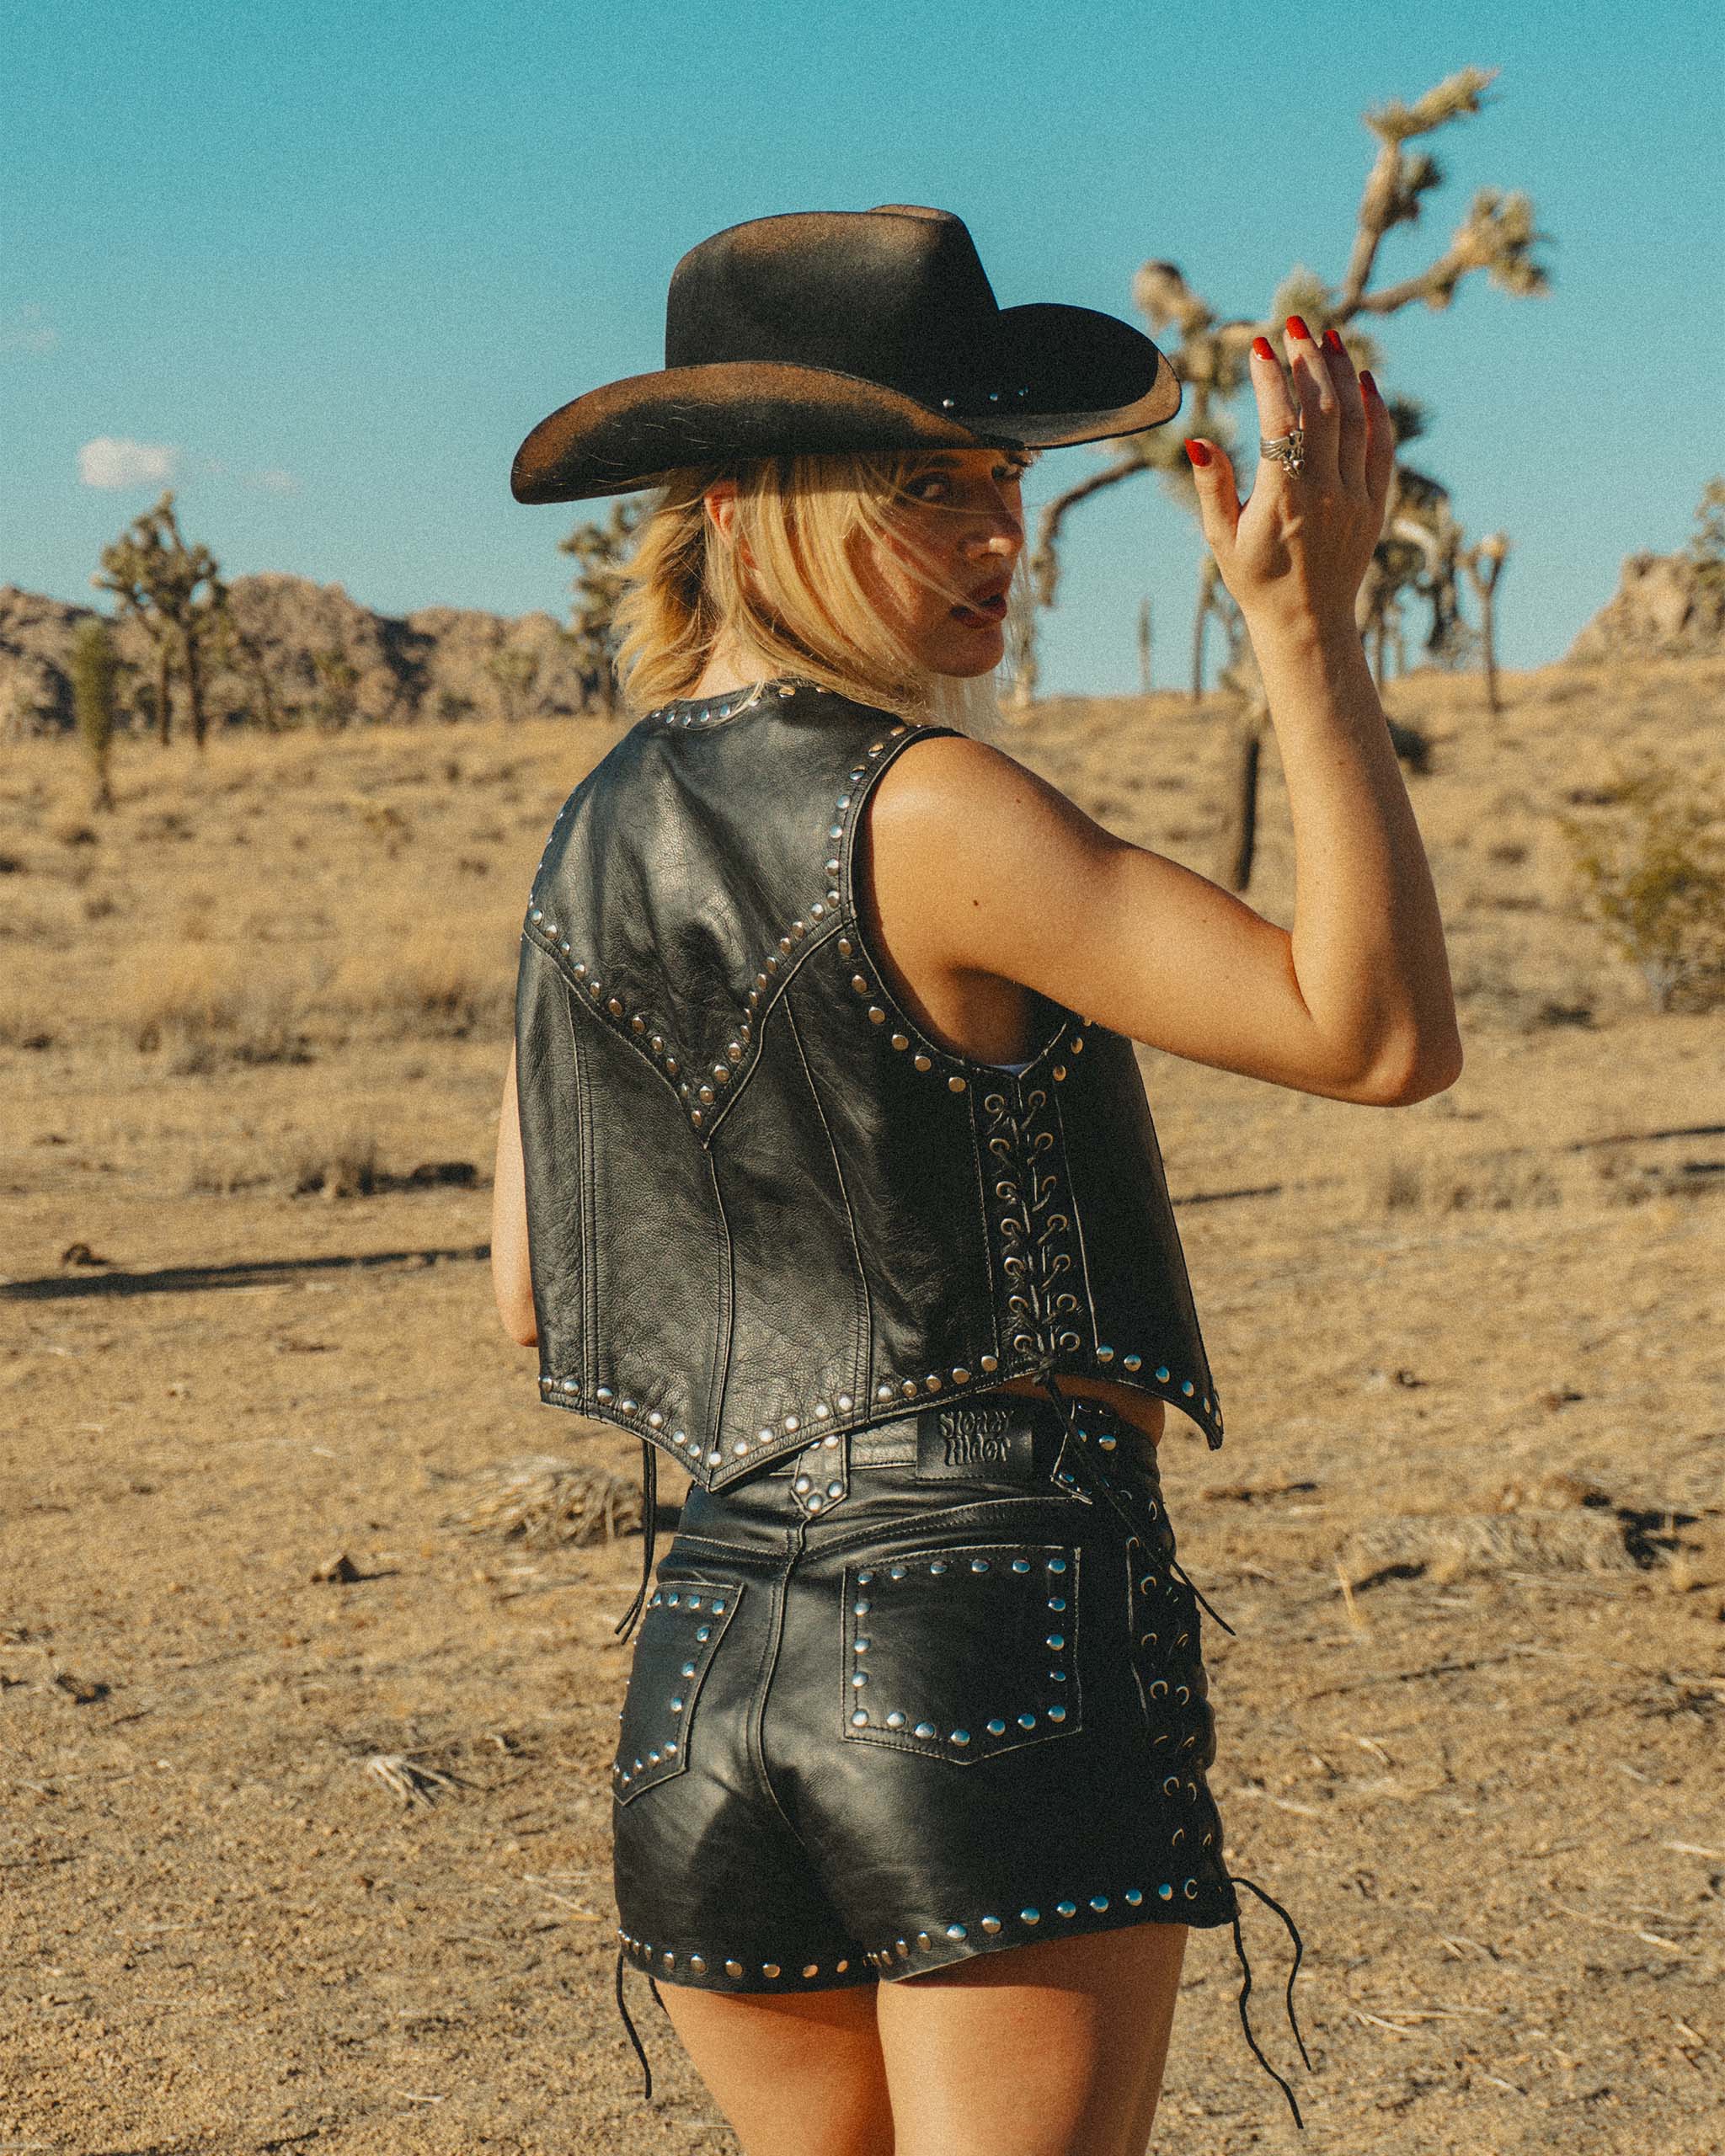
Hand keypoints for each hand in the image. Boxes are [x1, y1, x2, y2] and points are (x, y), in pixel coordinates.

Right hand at [1184, 318, 1394, 643]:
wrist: (1307, 623)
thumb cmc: (1255, 580)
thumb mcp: (1222, 539)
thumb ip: (1212, 488)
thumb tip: (1198, 442)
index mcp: (1282, 499)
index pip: (1279, 422)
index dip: (1270, 379)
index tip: (1258, 347)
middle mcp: (1323, 493)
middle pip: (1322, 409)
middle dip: (1308, 360)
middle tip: (1293, 325)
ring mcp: (1354, 497)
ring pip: (1355, 419)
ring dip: (1342, 373)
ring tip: (1328, 338)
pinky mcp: (1374, 504)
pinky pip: (1380, 446)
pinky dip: (1375, 409)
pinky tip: (1364, 379)